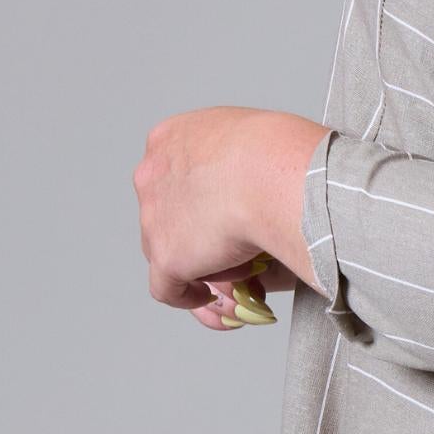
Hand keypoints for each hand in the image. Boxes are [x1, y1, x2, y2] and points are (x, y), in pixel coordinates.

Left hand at [135, 105, 325, 327]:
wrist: (273, 177)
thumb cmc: (280, 153)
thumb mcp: (251, 137)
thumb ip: (239, 158)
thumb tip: (256, 181)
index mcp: (171, 138)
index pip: (174, 175)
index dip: (199, 199)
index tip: (222, 212)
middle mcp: (153, 173)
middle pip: (164, 213)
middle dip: (193, 231)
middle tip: (229, 245)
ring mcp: (153, 217)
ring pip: (166, 248)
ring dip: (197, 261)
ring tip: (236, 267)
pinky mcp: (166, 256)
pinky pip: (166, 287)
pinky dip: (186, 295)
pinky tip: (208, 295)